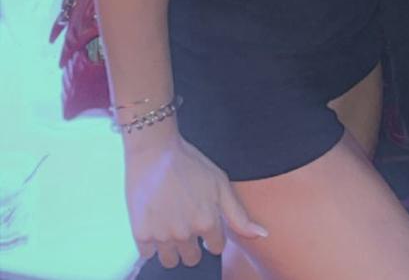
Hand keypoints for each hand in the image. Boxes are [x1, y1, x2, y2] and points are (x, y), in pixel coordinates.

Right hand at [125, 129, 267, 267]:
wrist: (155, 152)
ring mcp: (162, 236)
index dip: (212, 236)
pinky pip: (148, 253)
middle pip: (192, 258)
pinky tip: (155, 222)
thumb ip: (239, 215)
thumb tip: (263, 235)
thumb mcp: (221, 184)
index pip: (216, 248)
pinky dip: (151, 243)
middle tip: (186, 221)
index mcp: (208, 222)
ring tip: (170, 223)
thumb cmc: (190, 164)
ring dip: (172, 248)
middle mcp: (186, 234)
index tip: (204, 222)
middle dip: (192, 245)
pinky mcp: (140, 234)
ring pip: (170, 260)